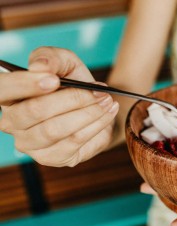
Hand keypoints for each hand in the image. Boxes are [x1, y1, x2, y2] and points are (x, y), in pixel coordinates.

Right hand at [0, 47, 118, 166]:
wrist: (96, 107)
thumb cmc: (73, 83)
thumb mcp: (65, 63)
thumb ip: (51, 57)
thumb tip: (39, 66)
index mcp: (9, 96)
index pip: (3, 90)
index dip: (26, 84)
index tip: (54, 80)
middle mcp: (12, 123)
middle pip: (35, 111)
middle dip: (72, 99)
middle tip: (99, 91)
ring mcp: (30, 144)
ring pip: (56, 129)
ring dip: (88, 113)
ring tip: (107, 101)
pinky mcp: (52, 158)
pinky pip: (75, 141)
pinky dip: (96, 125)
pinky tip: (108, 113)